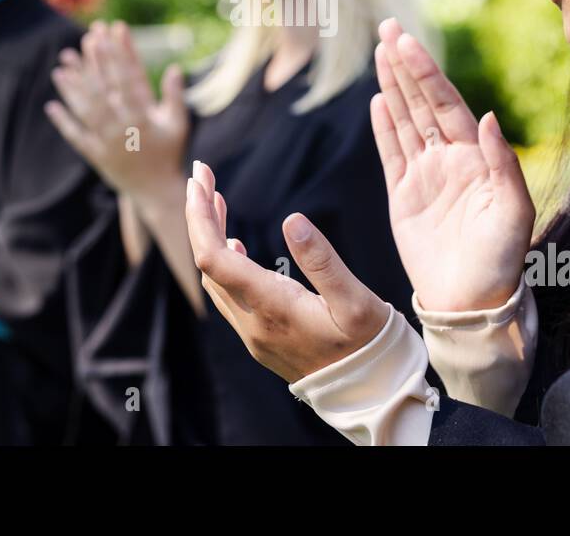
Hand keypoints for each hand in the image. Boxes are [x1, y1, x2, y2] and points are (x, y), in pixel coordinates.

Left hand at [45, 20, 188, 201]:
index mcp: (144, 117)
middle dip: (95, 62)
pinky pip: (77, 137)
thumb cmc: (169, 153)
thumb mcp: (177, 124)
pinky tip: (51, 105)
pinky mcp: (96, 156)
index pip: (129, 78)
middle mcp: (124, 127)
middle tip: (85, 38)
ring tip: (60, 68)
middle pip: (105, 88)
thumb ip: (175, 96)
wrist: (156, 191)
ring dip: (72, 89)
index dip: (120, 54)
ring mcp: (107, 142)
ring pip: (86, 110)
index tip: (112, 33)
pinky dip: (64, 122)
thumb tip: (175, 68)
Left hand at [184, 160, 387, 382]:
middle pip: (207, 264)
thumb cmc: (367, 344)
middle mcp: (253, 323)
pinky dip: (225, 263)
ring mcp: (254, 333)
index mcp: (271, 308)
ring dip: (211, 238)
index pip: (213, 259)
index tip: (201, 179)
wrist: (369, 393)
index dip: (200, 218)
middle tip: (203, 176)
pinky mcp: (261, 338)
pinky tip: (237, 247)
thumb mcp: (355, 300)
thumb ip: (322, 260)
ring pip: (215, 280)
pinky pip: (228, 295)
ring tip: (216, 202)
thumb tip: (292, 219)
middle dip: (200, 217)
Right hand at [371, 18, 534, 311]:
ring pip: (405, 119)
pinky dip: (384, 126)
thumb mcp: (513, 213)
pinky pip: (391, 152)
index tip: (407, 42)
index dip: (425, 72)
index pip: (446, 104)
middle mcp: (449, 159)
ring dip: (393, 85)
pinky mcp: (403, 196)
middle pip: (423, 102)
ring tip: (381, 51)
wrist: (471, 303)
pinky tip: (378, 101)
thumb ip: (502, 163)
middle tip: (388, 28)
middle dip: (406, 65)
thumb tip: (485, 116)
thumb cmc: (501, 261)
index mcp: (476, 157)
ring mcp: (425, 176)